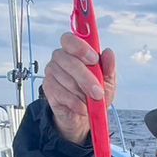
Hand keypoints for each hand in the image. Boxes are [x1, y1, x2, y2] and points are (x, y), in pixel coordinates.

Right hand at [42, 31, 116, 145]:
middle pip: (68, 60)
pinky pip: (61, 93)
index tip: (94, 60)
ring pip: (66, 79)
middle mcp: (60, 58)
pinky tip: (81, 107)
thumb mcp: (108, 82)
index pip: (70, 40)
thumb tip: (108, 53)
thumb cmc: (94, 94)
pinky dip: (75, 102)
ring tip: (90, 101)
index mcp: (74, 50)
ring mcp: (52, 72)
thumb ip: (109, 67)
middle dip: (86, 78)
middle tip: (98, 92)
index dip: (81, 48)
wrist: (84, 116)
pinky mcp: (47, 88)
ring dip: (82, 93)